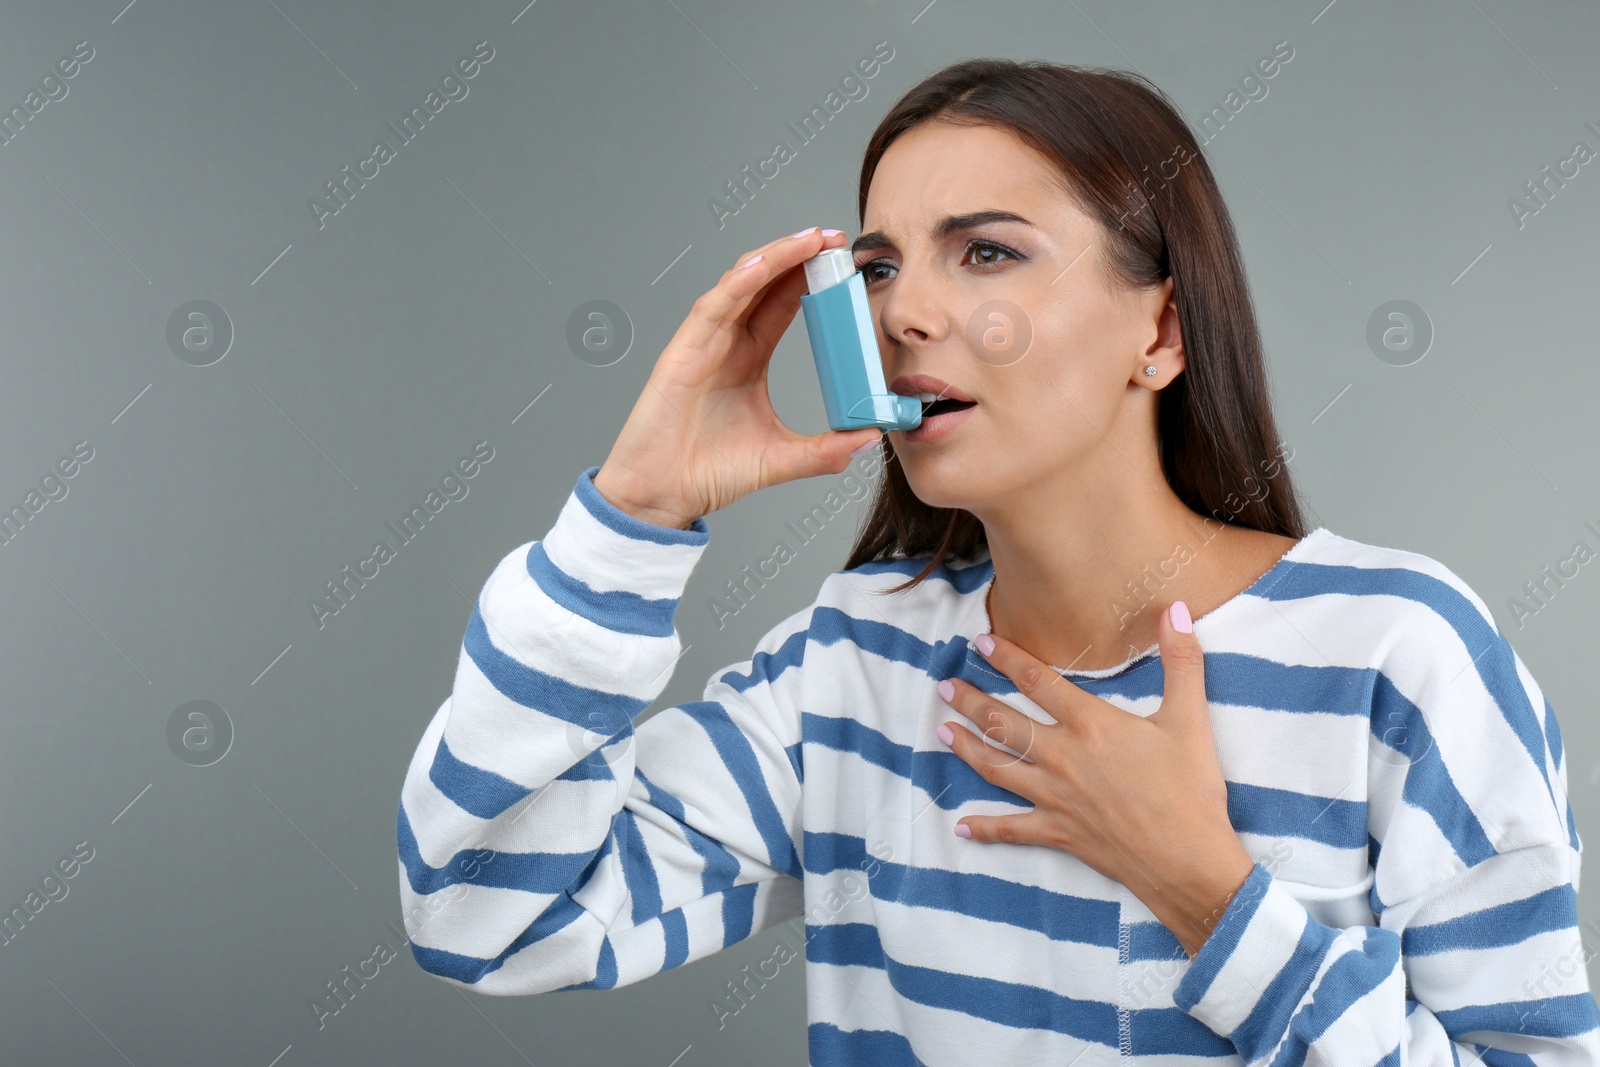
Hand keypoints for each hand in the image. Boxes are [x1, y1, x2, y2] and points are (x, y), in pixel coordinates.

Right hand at [593, 227, 882, 528]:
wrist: (664, 495)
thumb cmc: (709, 472)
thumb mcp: (781, 458)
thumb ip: (824, 450)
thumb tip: (869, 440)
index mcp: (748, 358)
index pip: (782, 305)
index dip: (809, 279)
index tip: (843, 263)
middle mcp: (726, 343)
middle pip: (764, 283)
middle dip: (798, 255)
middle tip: (835, 238)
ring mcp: (702, 343)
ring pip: (740, 284)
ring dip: (775, 257)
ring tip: (810, 239)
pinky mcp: (682, 352)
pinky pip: (712, 307)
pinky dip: (738, 283)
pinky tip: (764, 265)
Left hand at [935, 600, 1255, 953]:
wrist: (1188, 860)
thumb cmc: (1191, 790)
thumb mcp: (1190, 719)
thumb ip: (1182, 660)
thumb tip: (1175, 608)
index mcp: (1090, 725)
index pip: (1038, 681)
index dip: (1006, 659)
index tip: (979, 643)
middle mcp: (1062, 757)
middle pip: (1003, 722)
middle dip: (970, 702)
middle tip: (943, 687)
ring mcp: (1055, 797)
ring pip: (996, 768)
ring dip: (965, 748)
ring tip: (941, 731)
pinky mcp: (1058, 832)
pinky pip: (1011, 829)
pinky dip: (984, 828)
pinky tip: (961, 826)